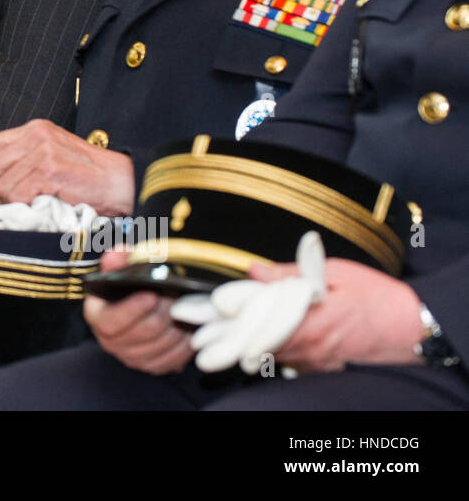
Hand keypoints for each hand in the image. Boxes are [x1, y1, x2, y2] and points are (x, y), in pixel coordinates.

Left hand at [0, 119, 134, 215]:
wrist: (124, 183)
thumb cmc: (90, 179)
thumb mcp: (53, 157)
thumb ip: (25, 160)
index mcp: (35, 129)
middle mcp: (37, 134)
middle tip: (5, 204)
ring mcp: (44, 151)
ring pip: (0, 181)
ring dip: (6, 201)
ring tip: (23, 207)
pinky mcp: (50, 170)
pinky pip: (16, 193)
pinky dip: (20, 206)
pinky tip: (35, 207)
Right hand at [84, 249, 193, 373]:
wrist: (136, 309)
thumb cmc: (127, 289)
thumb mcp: (118, 270)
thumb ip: (117, 260)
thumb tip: (116, 255)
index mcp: (98, 317)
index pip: (112, 320)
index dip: (132, 309)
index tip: (151, 294)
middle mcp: (112, 342)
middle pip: (145, 331)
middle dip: (164, 311)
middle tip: (177, 294)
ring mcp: (133, 358)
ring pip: (163, 344)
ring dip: (178, 324)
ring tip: (185, 307)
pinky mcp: (153, 366)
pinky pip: (175, 358)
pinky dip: (185, 342)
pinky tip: (189, 325)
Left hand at [249, 258, 422, 370]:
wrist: (411, 327)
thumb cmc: (377, 298)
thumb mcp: (334, 273)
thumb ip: (290, 274)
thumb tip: (257, 271)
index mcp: (310, 322)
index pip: (259, 324)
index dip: (240, 314)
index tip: (228, 303)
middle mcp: (310, 348)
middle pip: (259, 342)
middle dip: (245, 327)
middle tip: (237, 311)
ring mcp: (316, 362)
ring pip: (272, 353)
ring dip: (259, 336)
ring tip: (255, 318)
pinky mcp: (322, 368)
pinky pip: (290, 360)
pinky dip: (279, 346)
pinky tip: (279, 331)